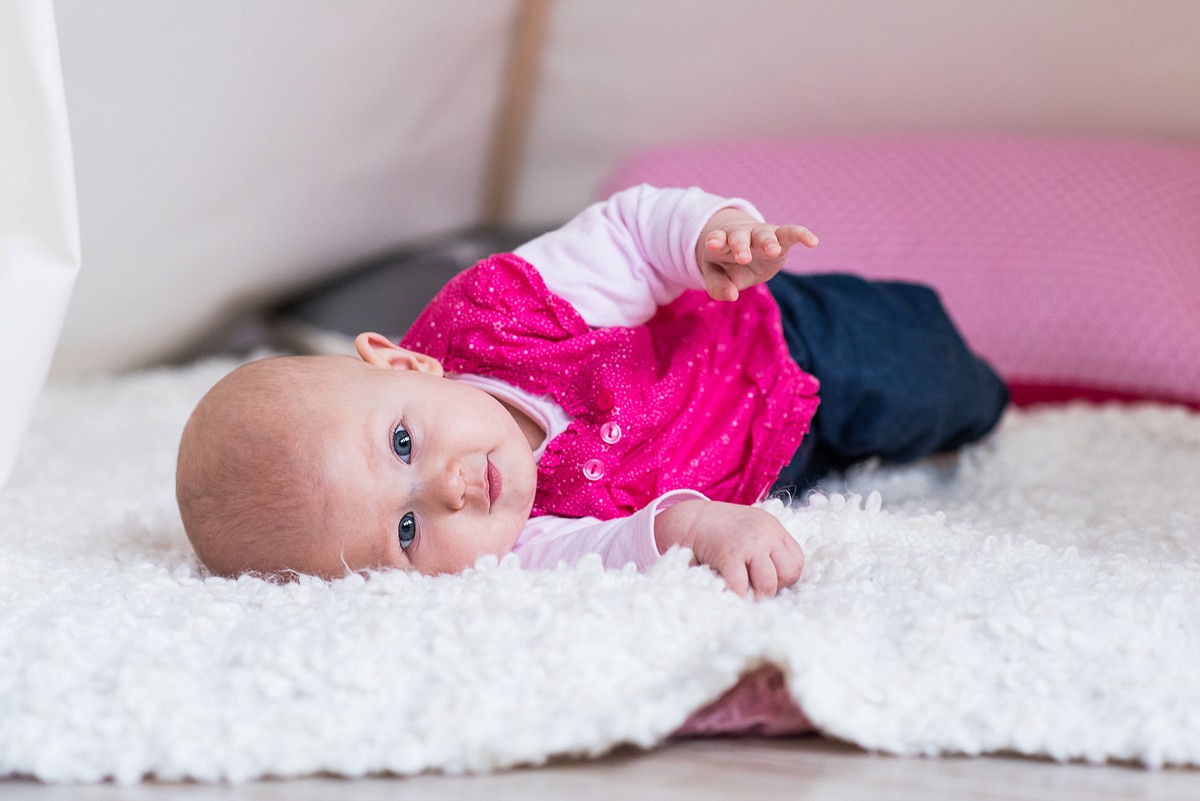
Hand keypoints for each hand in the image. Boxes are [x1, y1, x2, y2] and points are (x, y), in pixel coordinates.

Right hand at [655, 500, 803, 597]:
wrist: (690, 518)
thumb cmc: (721, 530)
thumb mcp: (752, 529)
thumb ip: (767, 548)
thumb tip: (779, 582)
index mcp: (774, 529)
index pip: (796, 562)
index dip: (785, 578)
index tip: (769, 581)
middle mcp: (766, 535)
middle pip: (789, 573)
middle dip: (775, 588)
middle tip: (757, 590)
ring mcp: (749, 545)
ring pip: (769, 584)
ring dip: (757, 596)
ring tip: (746, 596)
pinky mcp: (729, 555)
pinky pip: (740, 586)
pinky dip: (736, 596)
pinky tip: (730, 596)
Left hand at [698, 208, 818, 301]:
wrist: (743, 249)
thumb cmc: (727, 265)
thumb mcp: (718, 276)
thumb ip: (718, 286)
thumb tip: (732, 296)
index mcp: (722, 243)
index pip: (717, 239)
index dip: (715, 241)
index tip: (713, 245)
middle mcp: (741, 235)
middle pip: (740, 236)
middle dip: (741, 246)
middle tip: (743, 258)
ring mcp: (761, 236)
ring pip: (764, 234)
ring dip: (768, 241)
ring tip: (773, 251)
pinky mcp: (780, 239)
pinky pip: (791, 233)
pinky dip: (801, 234)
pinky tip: (813, 242)